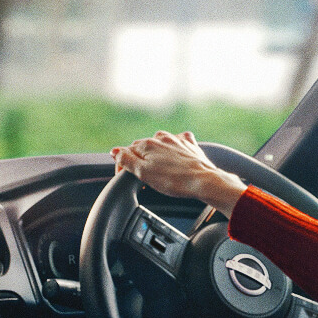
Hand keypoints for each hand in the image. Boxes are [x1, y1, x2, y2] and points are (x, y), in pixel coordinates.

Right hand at [111, 131, 247, 216]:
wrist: (203, 180)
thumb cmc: (173, 180)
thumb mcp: (143, 173)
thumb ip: (126, 160)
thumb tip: (114, 151)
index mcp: (147, 144)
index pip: (126, 151)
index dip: (123, 165)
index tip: (125, 177)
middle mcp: (160, 137)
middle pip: (142, 148)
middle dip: (140, 160)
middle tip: (143, 178)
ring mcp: (176, 139)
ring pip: (159, 145)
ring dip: (156, 155)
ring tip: (159, 171)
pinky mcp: (189, 144)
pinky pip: (176, 143)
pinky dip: (172, 150)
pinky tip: (175, 159)